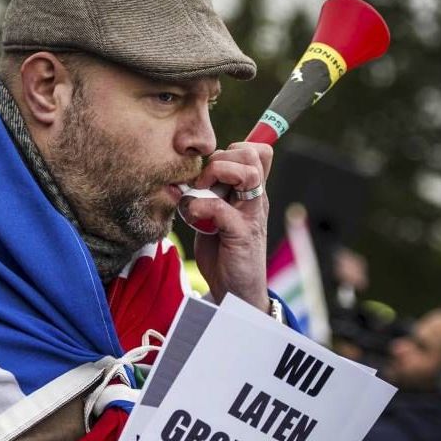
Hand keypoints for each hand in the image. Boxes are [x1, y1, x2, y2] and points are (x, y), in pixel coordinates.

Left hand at [179, 141, 272, 311]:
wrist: (235, 291)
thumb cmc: (224, 252)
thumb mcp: (217, 216)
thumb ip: (210, 196)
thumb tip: (182, 180)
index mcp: (251, 192)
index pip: (257, 152)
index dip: (234, 149)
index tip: (212, 168)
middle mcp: (256, 200)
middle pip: (251, 154)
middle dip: (220, 158)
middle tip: (203, 181)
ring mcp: (251, 215)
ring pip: (246, 173)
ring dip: (215, 176)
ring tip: (200, 194)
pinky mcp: (240, 234)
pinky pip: (220, 207)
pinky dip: (199, 207)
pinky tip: (192, 218)